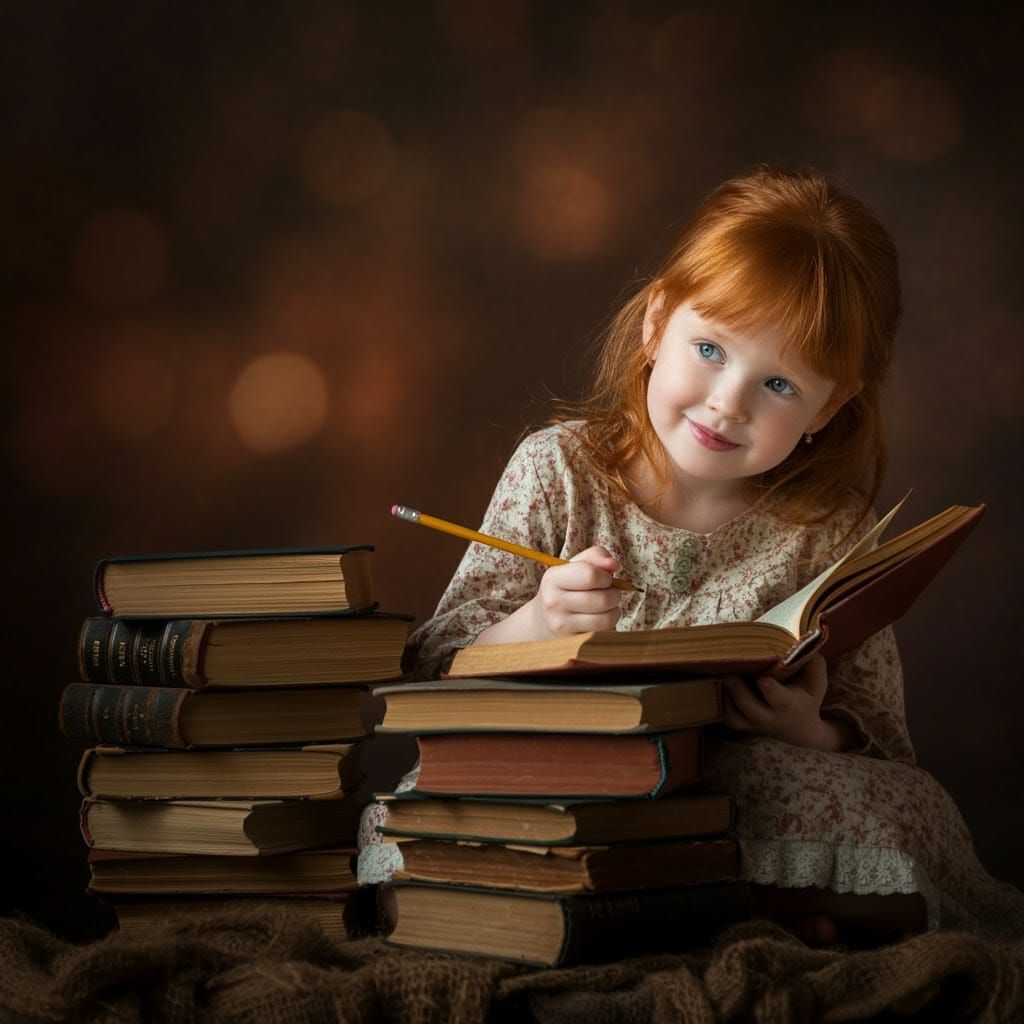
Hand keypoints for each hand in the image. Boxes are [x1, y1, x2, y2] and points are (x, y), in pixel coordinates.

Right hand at [526, 545, 622, 638]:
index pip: (590, 575)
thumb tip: (614, 564)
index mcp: (553, 578)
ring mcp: (560, 624)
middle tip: (610, 593)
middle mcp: (553, 602)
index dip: (606, 576)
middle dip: (615, 594)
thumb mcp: (574, 566)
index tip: (605, 578)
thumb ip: (595, 556)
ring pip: (605, 619)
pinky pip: (602, 632)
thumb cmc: (565, 588)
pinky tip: (600, 618)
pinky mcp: (570, 641)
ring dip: (614, 610)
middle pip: (603, 599)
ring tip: (607, 606)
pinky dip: (608, 624)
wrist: (542, 620)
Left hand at [721, 655, 849, 750]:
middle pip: (749, 707)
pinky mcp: (744, 726)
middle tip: (728, 673)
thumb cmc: (807, 698)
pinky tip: (721, 686)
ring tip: (722, 678)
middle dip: (738, 690)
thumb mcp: (816, 682)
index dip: (769, 689)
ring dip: (725, 697)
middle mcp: (770, 717)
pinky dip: (722, 704)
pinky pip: (729, 718)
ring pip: (734, 716)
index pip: (779, 699)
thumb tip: (804, 642)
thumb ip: (813, 663)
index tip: (763, 679)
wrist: (801, 730)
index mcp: (789, 705)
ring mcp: (754, 724)